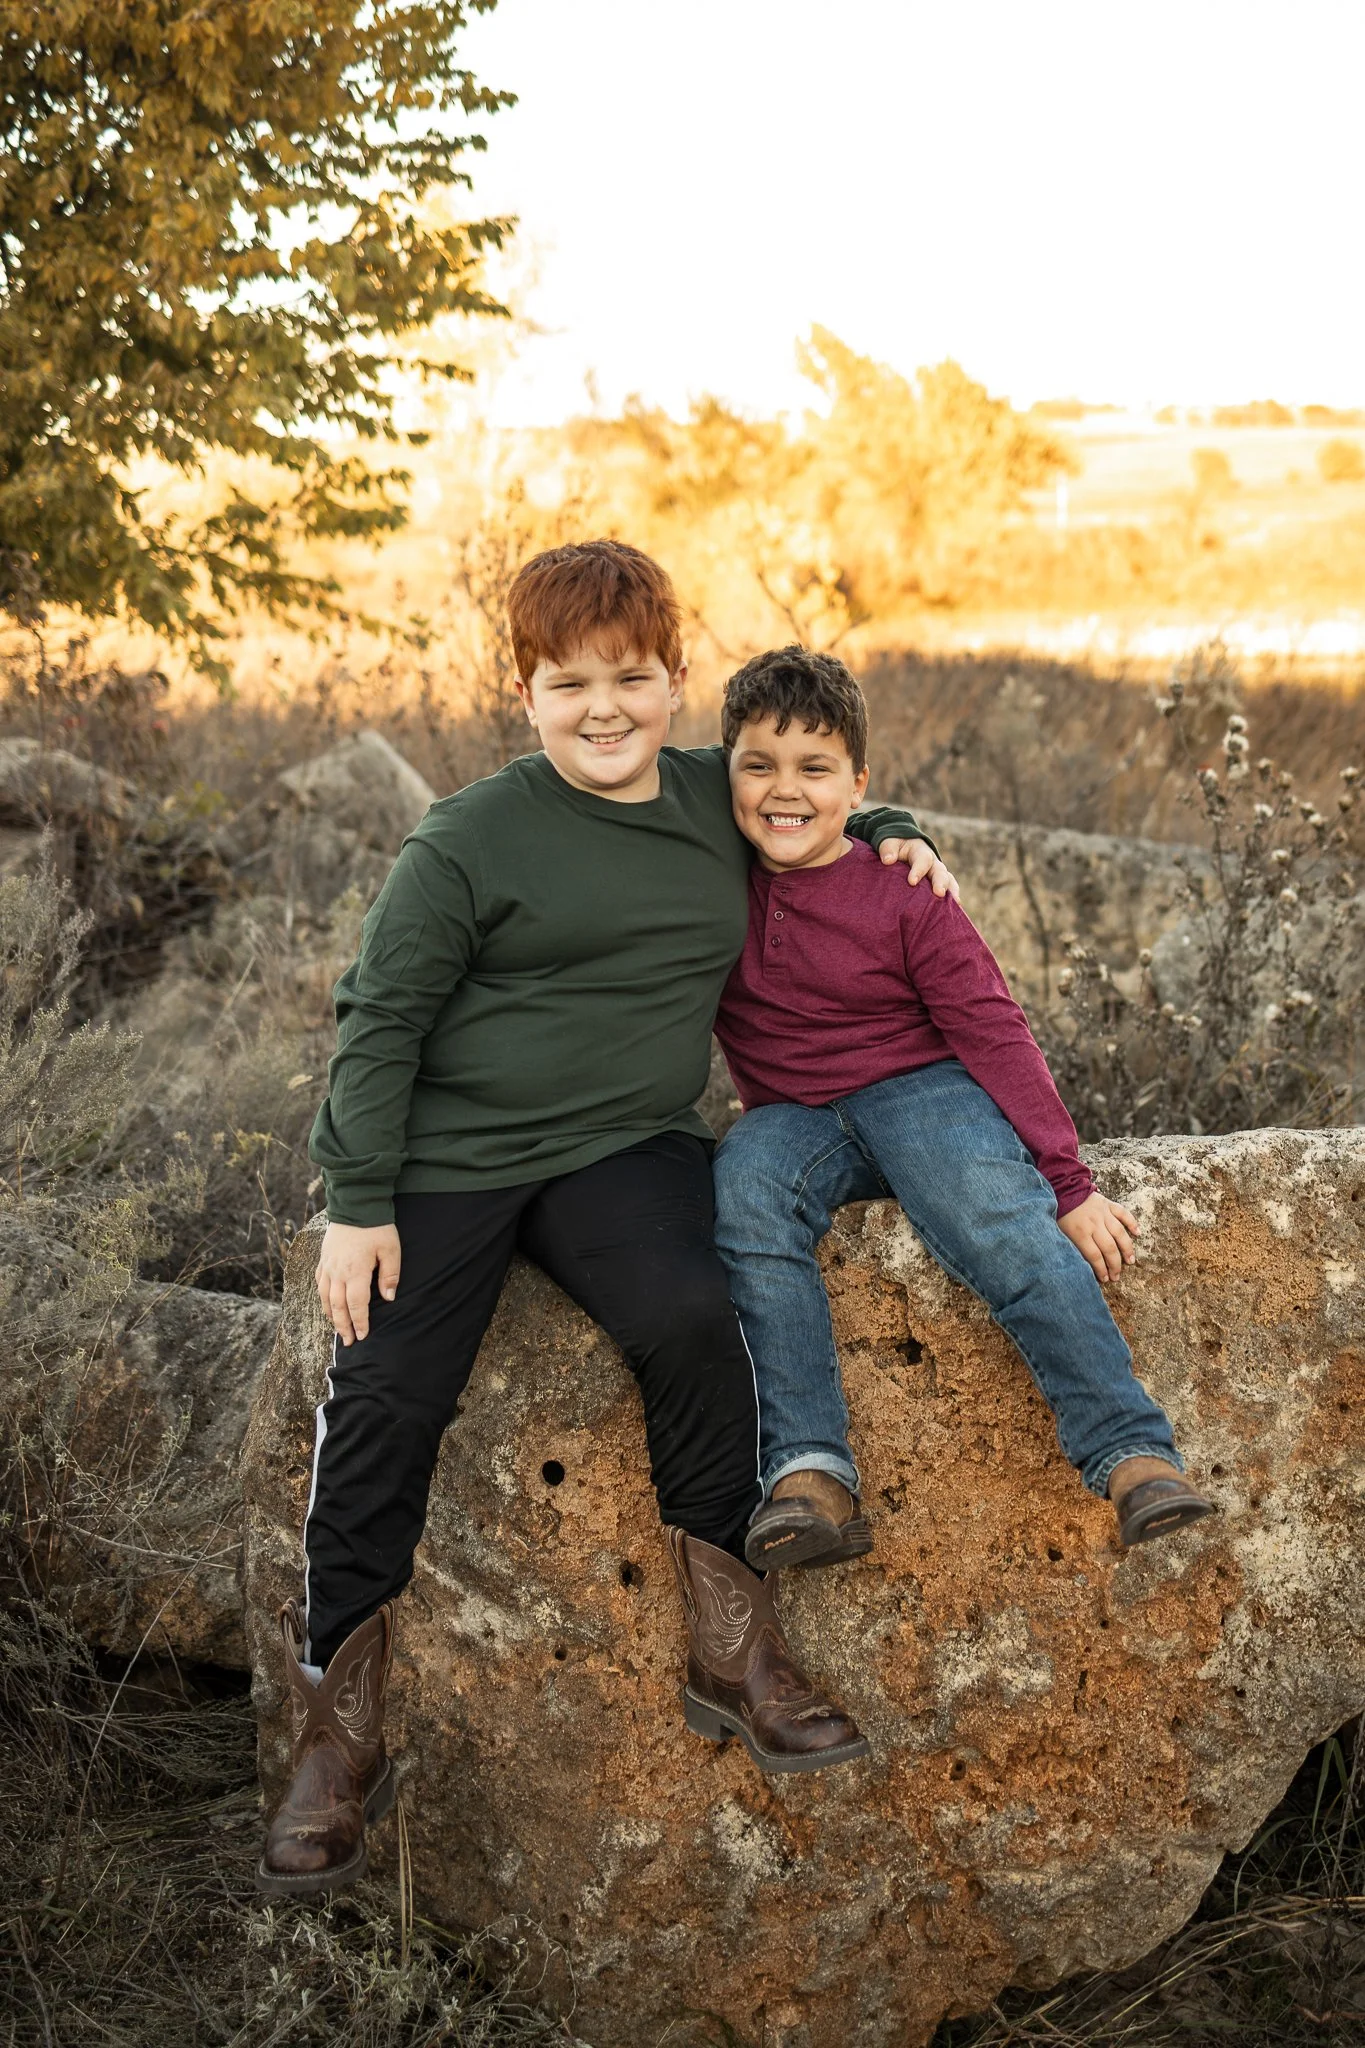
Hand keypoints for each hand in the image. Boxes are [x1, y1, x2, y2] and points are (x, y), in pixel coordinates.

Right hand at [316, 1221, 401, 1345]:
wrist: (355, 1203)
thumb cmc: (376, 1226)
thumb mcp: (390, 1250)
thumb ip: (389, 1275)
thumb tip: (388, 1298)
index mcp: (355, 1272)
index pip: (356, 1305)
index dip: (360, 1322)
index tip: (362, 1336)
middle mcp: (337, 1272)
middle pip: (337, 1306)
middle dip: (343, 1326)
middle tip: (348, 1342)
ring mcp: (327, 1264)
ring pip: (324, 1297)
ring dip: (330, 1315)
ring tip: (337, 1328)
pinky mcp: (323, 1257)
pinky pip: (318, 1282)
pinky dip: (322, 1297)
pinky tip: (326, 1303)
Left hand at [879, 837, 960, 899]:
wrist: (902, 849)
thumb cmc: (895, 847)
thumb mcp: (889, 843)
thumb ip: (888, 849)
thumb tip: (888, 860)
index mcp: (920, 852)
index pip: (923, 859)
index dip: (918, 870)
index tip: (912, 882)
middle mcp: (933, 863)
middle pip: (940, 872)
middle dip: (941, 882)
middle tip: (939, 893)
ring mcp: (937, 875)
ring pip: (948, 882)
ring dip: (951, 893)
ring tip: (954, 905)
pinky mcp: (937, 886)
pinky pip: (947, 893)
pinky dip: (950, 902)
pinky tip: (952, 912)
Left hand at [1058, 1192, 1137, 1284]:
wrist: (1062, 1188)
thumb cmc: (1060, 1214)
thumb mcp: (1060, 1233)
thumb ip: (1073, 1247)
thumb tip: (1083, 1265)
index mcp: (1080, 1233)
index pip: (1095, 1256)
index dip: (1101, 1270)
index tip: (1105, 1279)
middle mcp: (1094, 1224)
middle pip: (1109, 1248)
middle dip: (1115, 1265)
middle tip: (1117, 1275)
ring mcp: (1103, 1213)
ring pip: (1120, 1234)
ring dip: (1127, 1249)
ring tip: (1131, 1260)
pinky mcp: (1108, 1204)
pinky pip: (1124, 1214)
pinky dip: (1132, 1223)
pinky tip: (1138, 1233)